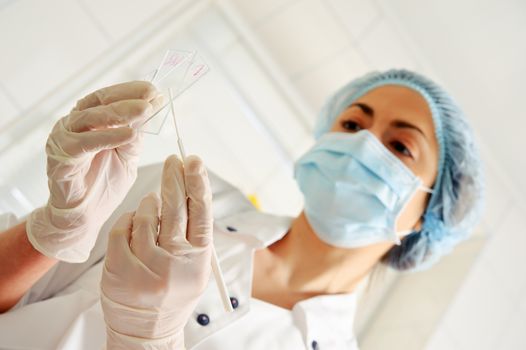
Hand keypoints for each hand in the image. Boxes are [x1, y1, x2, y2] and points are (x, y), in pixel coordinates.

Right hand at [26, 81, 163, 262]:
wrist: (84, 217)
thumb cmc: (103, 184)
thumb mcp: (127, 154)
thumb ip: (135, 133)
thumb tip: (152, 108)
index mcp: (87, 121)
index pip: (108, 97)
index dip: (130, 91)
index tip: (154, 89)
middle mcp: (72, 126)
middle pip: (99, 103)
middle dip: (128, 98)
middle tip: (151, 96)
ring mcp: (63, 140)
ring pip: (90, 119)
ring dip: (120, 113)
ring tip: (144, 110)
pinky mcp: (60, 159)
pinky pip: (84, 144)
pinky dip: (108, 137)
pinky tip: (129, 135)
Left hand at [101, 155, 212, 349]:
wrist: (147, 330)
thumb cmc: (174, 291)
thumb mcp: (195, 267)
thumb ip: (194, 234)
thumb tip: (188, 189)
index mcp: (198, 260)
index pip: (201, 214)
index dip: (198, 184)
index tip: (194, 161)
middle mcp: (174, 263)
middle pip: (174, 209)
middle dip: (174, 179)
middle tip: (173, 161)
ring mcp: (145, 267)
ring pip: (146, 216)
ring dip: (149, 203)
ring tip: (153, 204)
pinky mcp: (119, 269)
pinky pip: (122, 228)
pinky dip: (128, 220)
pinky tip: (135, 223)